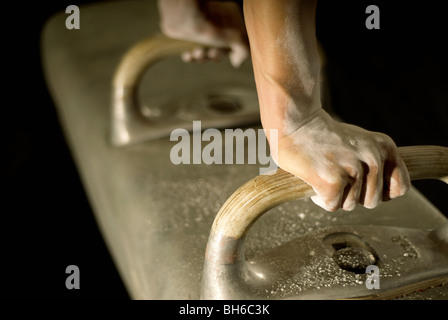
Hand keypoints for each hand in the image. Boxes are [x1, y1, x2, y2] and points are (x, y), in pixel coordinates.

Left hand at [158, 0, 248, 67]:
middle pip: (221, 49)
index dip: (233, 52)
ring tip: (197, 53)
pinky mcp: (189, 34)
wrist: (183, 17)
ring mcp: (203, 28)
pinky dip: (191, 56)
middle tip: (211, 53)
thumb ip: (245, 51)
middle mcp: (218, 23)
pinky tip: (188, 55)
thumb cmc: (211, 25)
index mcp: (232, 20)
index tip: (230, 56)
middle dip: (215, 56)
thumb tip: (237, 62)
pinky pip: (192, 50)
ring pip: (206, 52)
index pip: (237, 42)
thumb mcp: (238, 38)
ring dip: (202, 58)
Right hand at [273, 108, 410, 211]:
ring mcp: (353, 170)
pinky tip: (313, 179)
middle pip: (371, 202)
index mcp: (384, 147)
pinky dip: (320, 198)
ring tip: (323, 173)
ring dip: (334, 196)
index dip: (379, 192)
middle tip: (335, 174)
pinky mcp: (332, 181)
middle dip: (352, 195)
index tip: (362, 184)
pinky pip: (331, 206)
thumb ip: (375, 163)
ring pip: (350, 205)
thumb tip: (385, 193)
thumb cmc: (322, 134)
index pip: (400, 188)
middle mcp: (373, 158)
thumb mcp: (360, 142)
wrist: (295, 122)